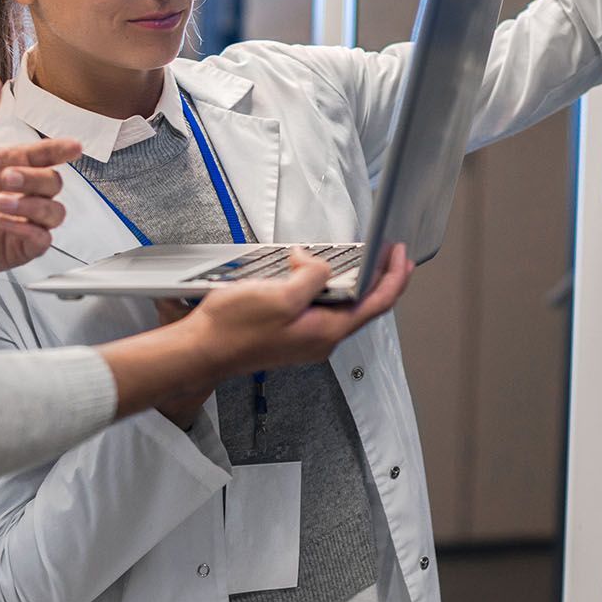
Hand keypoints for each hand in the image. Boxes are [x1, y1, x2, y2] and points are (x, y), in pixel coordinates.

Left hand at [0, 75, 81, 275]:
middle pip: (54, 183)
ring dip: (34, 206)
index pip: (46, 155)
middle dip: (35, 179)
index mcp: (9, 164)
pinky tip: (2, 223)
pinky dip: (30, 231)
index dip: (61, 150)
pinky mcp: (14, 249)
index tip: (72, 147)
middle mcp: (19, 192)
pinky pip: (42, 241)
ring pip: (55, 213)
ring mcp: (19, 221)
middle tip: (5, 178)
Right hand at [96, 245, 414, 420]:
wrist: (201, 351)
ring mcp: (306, 341)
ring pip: (339, 307)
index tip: (400, 251)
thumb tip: (320, 266)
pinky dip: (322, 288)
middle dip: (375, 276)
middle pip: (363, 306)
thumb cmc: (235, 327)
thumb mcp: (280, 295)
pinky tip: (308, 273)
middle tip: (383, 250)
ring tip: (346, 257)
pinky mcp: (290, 337)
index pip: (377, 303)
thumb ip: (312, 277)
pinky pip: (318, 309)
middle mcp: (322, 341)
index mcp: (327, 332)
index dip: (394, 276)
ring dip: (345, 281)